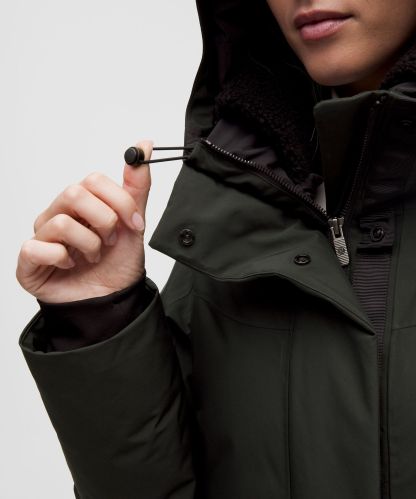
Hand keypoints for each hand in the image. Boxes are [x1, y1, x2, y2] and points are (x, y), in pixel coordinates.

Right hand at [16, 140, 152, 302]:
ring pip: (61, 221)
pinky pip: (37, 246)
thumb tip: (144, 144)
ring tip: (94, 257)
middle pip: (74, 193)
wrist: (111, 300)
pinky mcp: (30, 259)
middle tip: (111, 241)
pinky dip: (62, 258)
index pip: (93, 180)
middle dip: (104, 221)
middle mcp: (59, 214)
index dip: (119, 201)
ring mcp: (43, 235)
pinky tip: (71, 265)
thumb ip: (136, 186)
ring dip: (89, 244)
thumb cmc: (117, 263)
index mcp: (82, 203)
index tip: (135, 223)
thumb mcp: (133, 224)